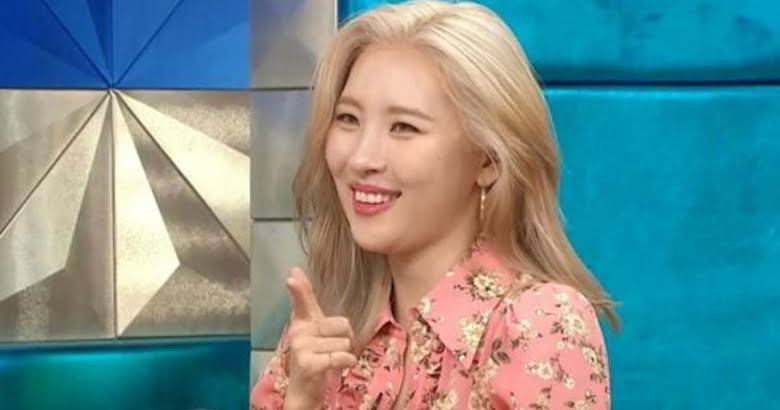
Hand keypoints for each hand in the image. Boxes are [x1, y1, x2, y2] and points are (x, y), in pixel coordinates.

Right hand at [283, 267, 356, 409]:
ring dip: (345, 353)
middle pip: (343, 325)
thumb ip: (307, 300)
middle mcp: (298, 332)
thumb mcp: (313, 327)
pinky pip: (341, 357)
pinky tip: (339, 366)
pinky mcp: (309, 364)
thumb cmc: (313, 354)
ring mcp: (301, 348)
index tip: (291, 277)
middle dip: (345, 339)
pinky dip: (347, 362)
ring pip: (345, 343)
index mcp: (301, 321)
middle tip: (331, 350)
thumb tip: (294, 270)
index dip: (299, 288)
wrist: (304, 388)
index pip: (302, 301)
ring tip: (330, 360)